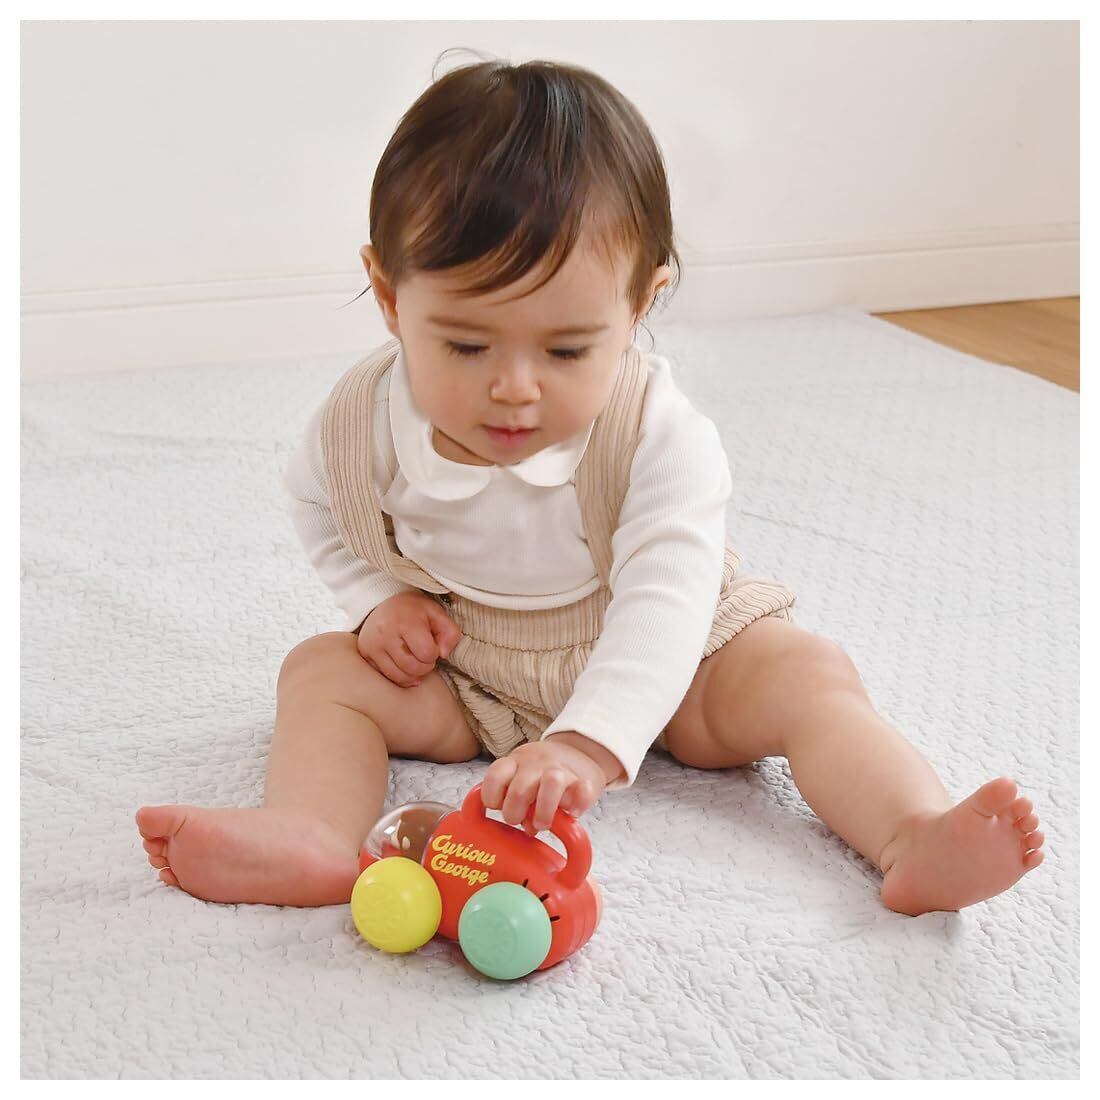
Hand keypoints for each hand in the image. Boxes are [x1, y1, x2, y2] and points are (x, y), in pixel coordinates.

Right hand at [356, 591, 461, 687]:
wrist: (385, 602)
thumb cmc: (414, 610)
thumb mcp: (437, 614)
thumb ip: (450, 633)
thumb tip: (443, 654)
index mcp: (405, 622)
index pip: (427, 653)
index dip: (434, 652)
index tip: (431, 643)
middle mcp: (384, 634)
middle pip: (414, 668)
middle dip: (425, 665)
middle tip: (424, 653)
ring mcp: (372, 645)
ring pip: (400, 677)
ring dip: (414, 673)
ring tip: (415, 658)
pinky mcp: (365, 654)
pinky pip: (387, 677)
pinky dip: (400, 675)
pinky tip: (404, 664)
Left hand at [480, 732, 622, 834]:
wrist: (579, 751)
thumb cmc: (542, 774)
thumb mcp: (522, 777)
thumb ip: (517, 800)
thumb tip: (528, 828)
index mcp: (516, 762)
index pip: (495, 776)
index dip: (492, 797)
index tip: (498, 807)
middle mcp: (536, 764)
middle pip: (519, 789)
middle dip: (515, 813)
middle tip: (520, 822)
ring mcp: (561, 770)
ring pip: (552, 782)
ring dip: (544, 810)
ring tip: (543, 824)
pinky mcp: (584, 779)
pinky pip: (584, 790)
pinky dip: (578, 804)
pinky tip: (572, 814)